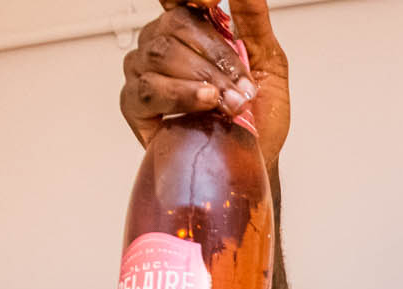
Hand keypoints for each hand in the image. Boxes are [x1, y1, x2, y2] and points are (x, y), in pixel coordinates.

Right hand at [121, 0, 290, 170]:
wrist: (252, 160)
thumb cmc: (258, 117)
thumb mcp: (268, 62)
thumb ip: (253, 21)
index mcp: (192, 28)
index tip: (213, 3)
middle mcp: (163, 42)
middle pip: (176, 25)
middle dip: (217, 59)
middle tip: (243, 89)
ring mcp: (144, 70)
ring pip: (161, 55)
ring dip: (204, 81)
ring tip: (230, 105)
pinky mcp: (134, 103)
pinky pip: (148, 89)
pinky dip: (180, 95)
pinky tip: (203, 103)